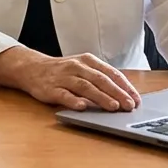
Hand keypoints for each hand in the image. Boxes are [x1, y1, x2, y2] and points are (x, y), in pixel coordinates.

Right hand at [0, 48, 139, 111]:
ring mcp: (63, 77)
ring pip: (85, 86)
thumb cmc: (62, 72)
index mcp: (87, 61)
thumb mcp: (82, 69)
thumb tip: (124, 96)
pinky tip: (82, 107)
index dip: (125, 87)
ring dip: (100, 97)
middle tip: (129, 106)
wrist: (31, 68)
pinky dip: (73, 100)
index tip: (136, 99)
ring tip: (113, 107)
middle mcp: (76, 67)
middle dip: (117, 93)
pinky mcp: (50, 88)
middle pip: (100, 80)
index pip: (111, 73)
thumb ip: (100, 79)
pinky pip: (63, 94)